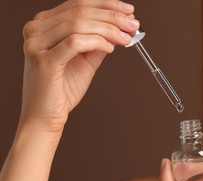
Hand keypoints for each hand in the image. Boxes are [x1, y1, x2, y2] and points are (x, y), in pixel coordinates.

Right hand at [20, 0, 139, 131]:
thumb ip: (98, 42)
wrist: (46, 116)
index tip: (128, 11)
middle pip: (80, 11)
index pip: (78, 4)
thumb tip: (119, 28)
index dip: (107, 5)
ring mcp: (37, 43)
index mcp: (45, 25)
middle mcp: (37, 29)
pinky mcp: (44, 60)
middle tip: (133, 24)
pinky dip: (97, 42)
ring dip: (109, 29)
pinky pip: (76, 42)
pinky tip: (111, 47)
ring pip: (79, 24)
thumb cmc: (62, 90)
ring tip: (126, 37)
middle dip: (113, 16)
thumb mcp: (86, 60)